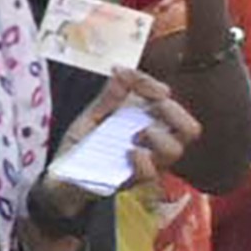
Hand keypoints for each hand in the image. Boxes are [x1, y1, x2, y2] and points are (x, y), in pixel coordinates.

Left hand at [43, 66, 201, 204]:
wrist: (60, 179)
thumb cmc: (82, 145)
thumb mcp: (93, 116)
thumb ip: (108, 96)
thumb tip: (120, 69)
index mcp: (148, 122)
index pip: (170, 101)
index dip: (155, 86)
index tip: (134, 81)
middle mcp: (154, 143)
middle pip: (190, 129)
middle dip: (174, 112)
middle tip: (153, 107)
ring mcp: (146, 164)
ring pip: (175, 150)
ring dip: (159, 137)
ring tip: (136, 134)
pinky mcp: (131, 181)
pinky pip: (150, 173)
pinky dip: (142, 160)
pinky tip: (129, 152)